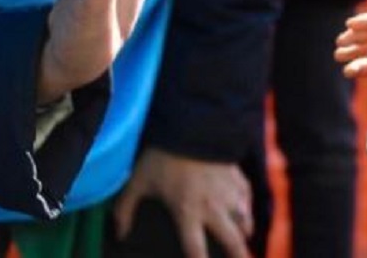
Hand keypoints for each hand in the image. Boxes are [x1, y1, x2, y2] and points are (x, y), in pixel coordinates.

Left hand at [114, 149, 252, 257]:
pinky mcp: (236, 173)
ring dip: (245, 232)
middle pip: (232, 240)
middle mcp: (212, 207)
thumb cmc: (162, 154)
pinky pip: (248, 195)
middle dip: (239, 255)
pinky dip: (248, 205)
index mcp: (187, 212)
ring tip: (244, 239)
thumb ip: (125, 209)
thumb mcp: (138, 181)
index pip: (196, 251)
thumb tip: (118, 235)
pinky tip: (246, 210)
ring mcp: (227, 190)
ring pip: (244, 219)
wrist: (191, 123)